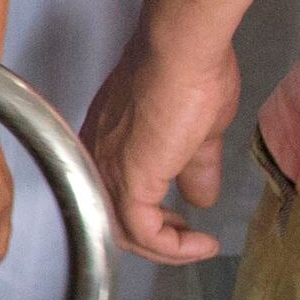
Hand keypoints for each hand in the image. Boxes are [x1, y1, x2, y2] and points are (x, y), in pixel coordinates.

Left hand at [82, 24, 241, 263]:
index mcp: (106, 141)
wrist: (183, 51)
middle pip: (112, 218)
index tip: (179, 220)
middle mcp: (96, 156)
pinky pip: (144, 232)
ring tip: (196, 245)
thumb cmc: (189, 74)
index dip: (146, 216)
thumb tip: (202, 195)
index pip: (112, 194)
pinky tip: (201, 243)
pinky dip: (173, 248)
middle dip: (153, 238)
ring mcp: (108, 169)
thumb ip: (196, 166)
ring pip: (124, 232)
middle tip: (186, 238)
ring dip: (163, 248)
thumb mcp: (197, 131)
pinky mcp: (130, 180)